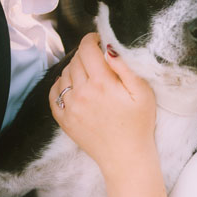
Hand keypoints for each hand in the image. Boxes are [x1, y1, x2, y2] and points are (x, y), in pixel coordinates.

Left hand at [49, 34, 156, 176]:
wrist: (125, 157)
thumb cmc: (138, 124)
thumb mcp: (142, 93)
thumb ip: (125, 67)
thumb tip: (109, 48)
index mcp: (102, 83)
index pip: (86, 49)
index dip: (92, 39)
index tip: (98, 41)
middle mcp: (82, 93)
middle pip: (75, 60)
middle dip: (85, 54)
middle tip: (97, 59)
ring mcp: (70, 107)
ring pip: (64, 74)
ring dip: (74, 68)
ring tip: (88, 74)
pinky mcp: (64, 119)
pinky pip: (53, 93)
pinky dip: (60, 85)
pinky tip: (73, 86)